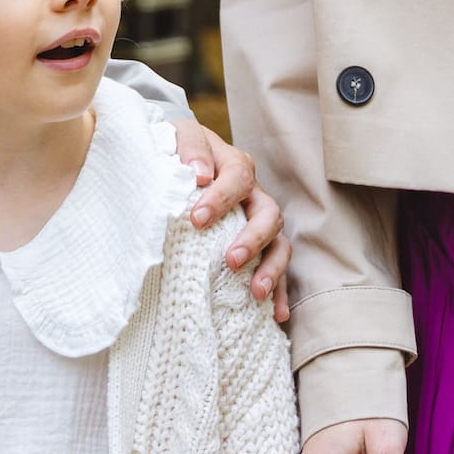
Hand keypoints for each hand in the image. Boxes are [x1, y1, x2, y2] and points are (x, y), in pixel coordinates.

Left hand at [173, 119, 290, 322]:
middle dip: (253, 238)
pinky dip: (279, 291)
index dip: (221, 198)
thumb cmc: (173, 152)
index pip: (238, 177)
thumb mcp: (174, 138)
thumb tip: (199, 174)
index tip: (197, 219)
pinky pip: (276, 267)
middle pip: (269, 212)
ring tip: (256, 292)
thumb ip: (188, 147)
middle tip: (231, 260)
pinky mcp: (257, 245)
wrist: (174, 159)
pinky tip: (277, 315)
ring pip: (279, 242)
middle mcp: (253, 194)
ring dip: (271, 267)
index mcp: (234, 164)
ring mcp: (257, 221)